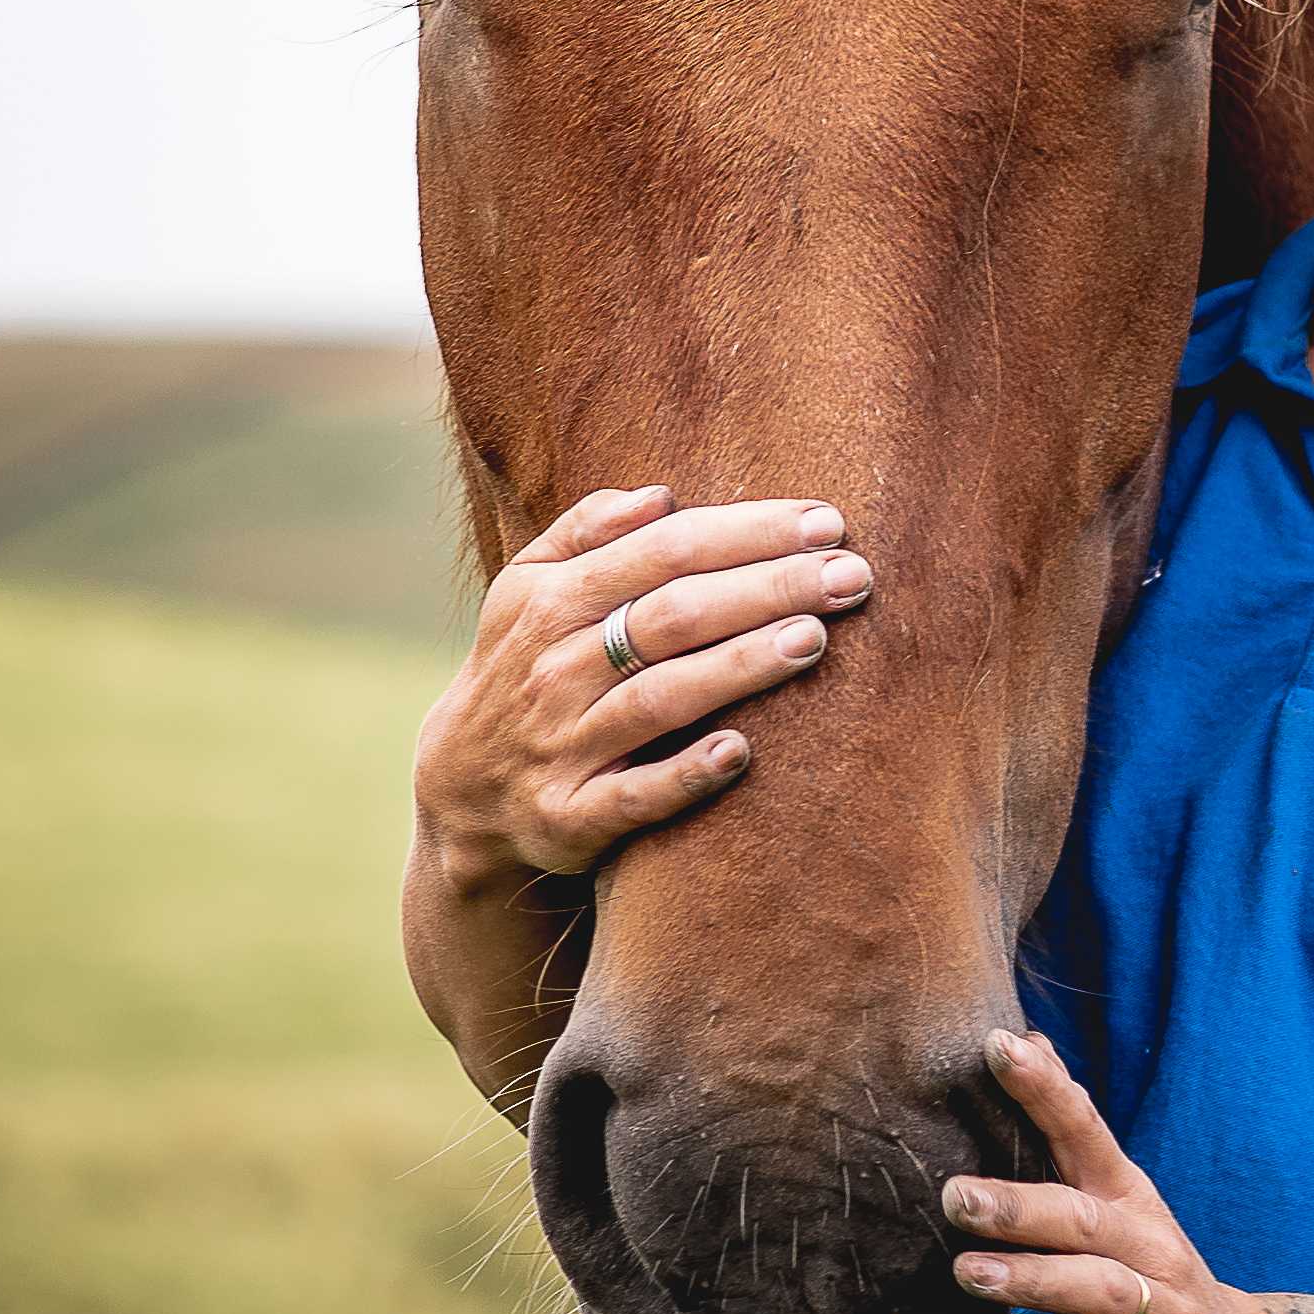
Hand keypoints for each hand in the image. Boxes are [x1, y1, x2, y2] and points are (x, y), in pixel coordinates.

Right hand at [409, 485, 874, 897]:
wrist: (461, 789)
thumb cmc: (526, 667)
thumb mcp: (527, 589)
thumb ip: (586, 532)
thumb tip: (659, 496)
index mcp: (551, 600)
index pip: (665, 551)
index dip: (748, 533)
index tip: (828, 523)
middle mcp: (554, 668)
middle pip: (674, 616)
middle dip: (768, 589)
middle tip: (852, 575)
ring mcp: (562, 745)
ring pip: (660, 698)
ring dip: (740, 667)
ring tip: (815, 639)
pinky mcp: (569, 817)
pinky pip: (632, 797)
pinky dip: (685, 777)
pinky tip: (741, 753)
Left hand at [943, 1029, 1313, 1313]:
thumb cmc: (1154, 1287)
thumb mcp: (1114, 1210)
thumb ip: (1067, 1137)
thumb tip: (1029, 1040)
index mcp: (1128, 1201)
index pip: (1084, 1133)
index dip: (1044, 1089)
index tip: (997, 1046)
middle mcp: (1151, 1248)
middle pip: (1083, 1217)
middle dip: (1019, 1205)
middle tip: (954, 1196)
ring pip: (1104, 1289)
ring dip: (1039, 1279)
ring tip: (970, 1274)